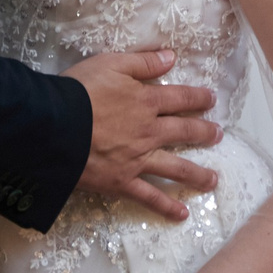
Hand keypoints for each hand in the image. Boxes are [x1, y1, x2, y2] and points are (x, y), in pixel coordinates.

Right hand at [66, 50, 218, 222]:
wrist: (53, 127)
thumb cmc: (78, 91)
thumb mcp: (111, 64)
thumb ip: (143, 62)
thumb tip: (171, 56)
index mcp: (147, 101)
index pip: (180, 98)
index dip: (198, 98)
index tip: (212, 100)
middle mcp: (149, 132)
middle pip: (184, 132)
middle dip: (204, 133)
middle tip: (218, 135)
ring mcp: (138, 160)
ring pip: (176, 168)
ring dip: (197, 174)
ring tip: (214, 179)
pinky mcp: (122, 182)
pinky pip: (149, 197)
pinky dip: (166, 207)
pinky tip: (182, 215)